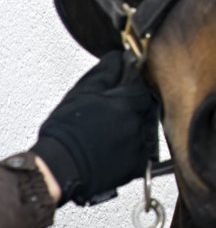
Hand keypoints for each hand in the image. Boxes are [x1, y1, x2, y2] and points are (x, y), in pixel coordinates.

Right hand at [32, 49, 158, 205]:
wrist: (57, 169)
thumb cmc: (64, 133)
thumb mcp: (81, 93)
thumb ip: (105, 72)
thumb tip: (117, 58)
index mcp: (127, 103)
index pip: (142, 85)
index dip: (133, 85)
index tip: (124, 87)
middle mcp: (138, 123)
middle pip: (147, 107)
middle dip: (134, 106)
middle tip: (112, 113)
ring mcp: (141, 145)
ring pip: (146, 128)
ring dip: (134, 126)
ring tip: (109, 132)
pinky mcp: (138, 165)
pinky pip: (144, 151)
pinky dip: (133, 148)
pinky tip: (114, 148)